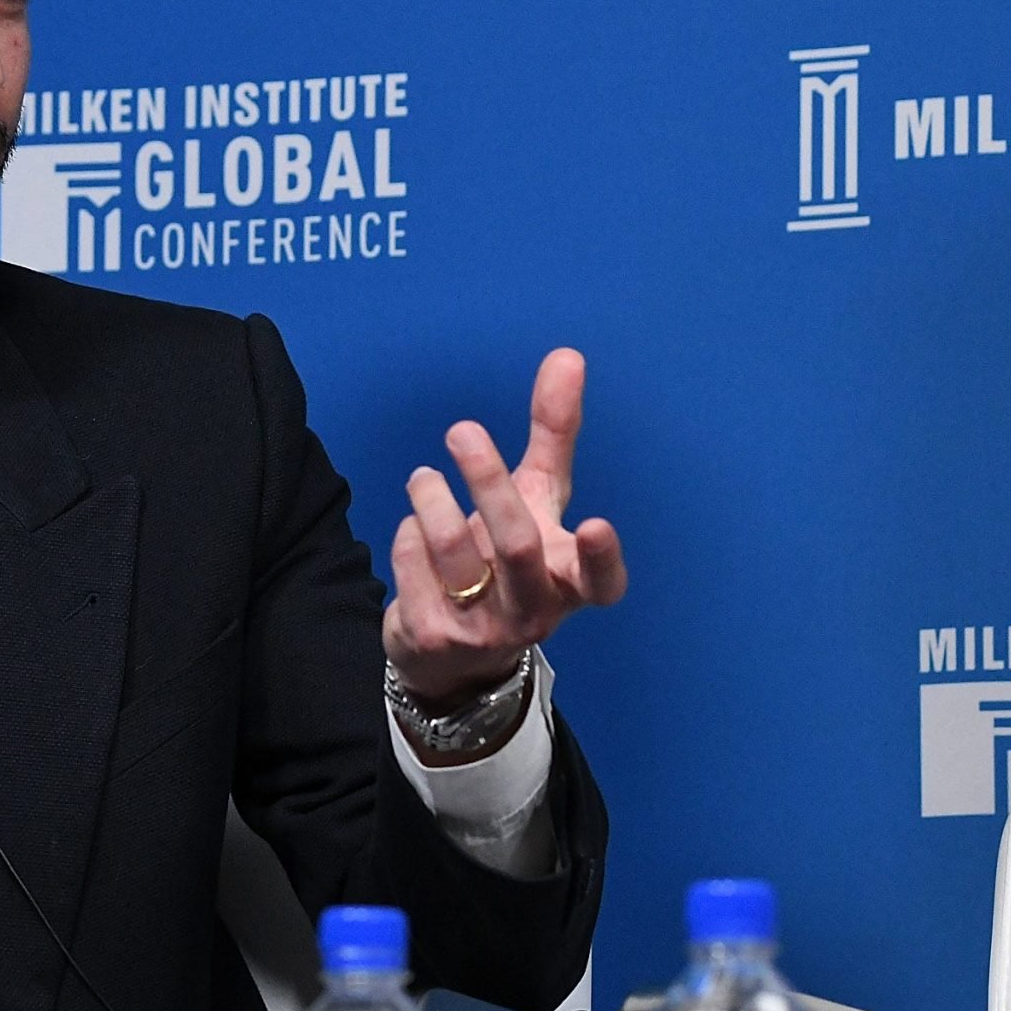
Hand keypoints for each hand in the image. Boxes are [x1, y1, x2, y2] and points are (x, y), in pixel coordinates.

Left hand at [384, 347, 627, 705]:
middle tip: (462, 430)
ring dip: (431, 498)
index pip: (601, 583)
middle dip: (489, 482)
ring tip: (423, 476)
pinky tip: (414, 530)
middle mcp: (534, 613)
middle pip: (517, 546)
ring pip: (453, 551)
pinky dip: (408, 534)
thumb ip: (554, 434)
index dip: (603, 558)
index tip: (597, 523)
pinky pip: (412, 563)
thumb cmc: (508, 559)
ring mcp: (482, 630)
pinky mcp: (432, 637)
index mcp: (570, 583)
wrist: (452, 654)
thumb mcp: (538, 499)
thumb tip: (568, 356)